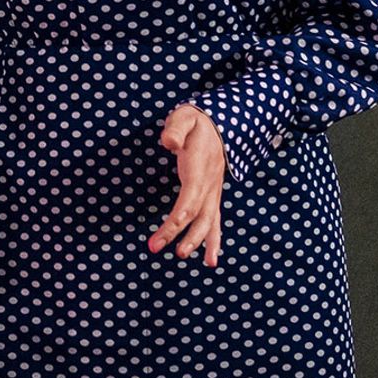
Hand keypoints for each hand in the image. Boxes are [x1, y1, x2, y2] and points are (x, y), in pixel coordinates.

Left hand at [150, 101, 224, 266]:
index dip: (177, 218)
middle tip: (156, 248)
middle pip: (196, 215)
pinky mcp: (213, 196)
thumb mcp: (185, 117)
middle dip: (178, 234)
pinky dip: (213, 241)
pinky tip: (210, 260)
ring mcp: (213, 192)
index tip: (163, 233)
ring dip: (196, 241)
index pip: (189, 199)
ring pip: (208, 222)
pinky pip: (214, 222)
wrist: (220, 124)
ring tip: (180, 256)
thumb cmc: (196, 121)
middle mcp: (209, 185)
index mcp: (199, 168)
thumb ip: (176, 130)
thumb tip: (169, 144)